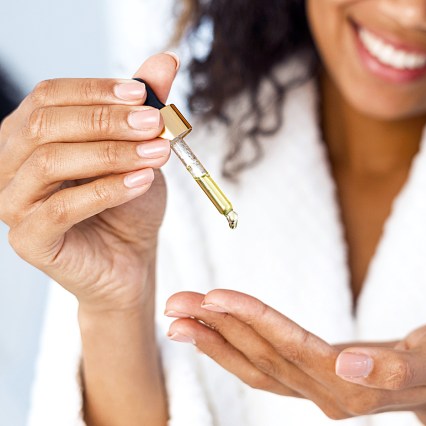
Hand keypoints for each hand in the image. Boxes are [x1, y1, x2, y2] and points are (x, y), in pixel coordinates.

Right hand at [0, 53, 178, 311]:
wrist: (133, 258)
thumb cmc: (130, 202)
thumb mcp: (141, 148)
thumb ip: (145, 108)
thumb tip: (166, 60)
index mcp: (29, 134)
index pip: (48, 96)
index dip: (95, 90)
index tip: (144, 95)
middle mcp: (10, 164)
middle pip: (44, 125)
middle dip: (106, 120)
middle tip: (155, 123)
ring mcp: (13, 203)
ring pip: (48, 163)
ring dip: (110, 153)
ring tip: (157, 152)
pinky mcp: (28, 240)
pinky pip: (60, 208)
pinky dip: (106, 190)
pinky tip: (142, 181)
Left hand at [165, 290, 425, 424]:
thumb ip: (398, 365)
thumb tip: (348, 360)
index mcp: (353, 385)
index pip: (292, 348)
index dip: (254, 322)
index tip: (215, 296)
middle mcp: (327, 394)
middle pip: (263, 358)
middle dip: (218, 328)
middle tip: (176, 302)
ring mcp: (317, 392)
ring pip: (256, 366)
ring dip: (215, 340)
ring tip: (179, 316)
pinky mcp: (313, 383)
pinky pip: (264, 369)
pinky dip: (233, 351)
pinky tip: (210, 335)